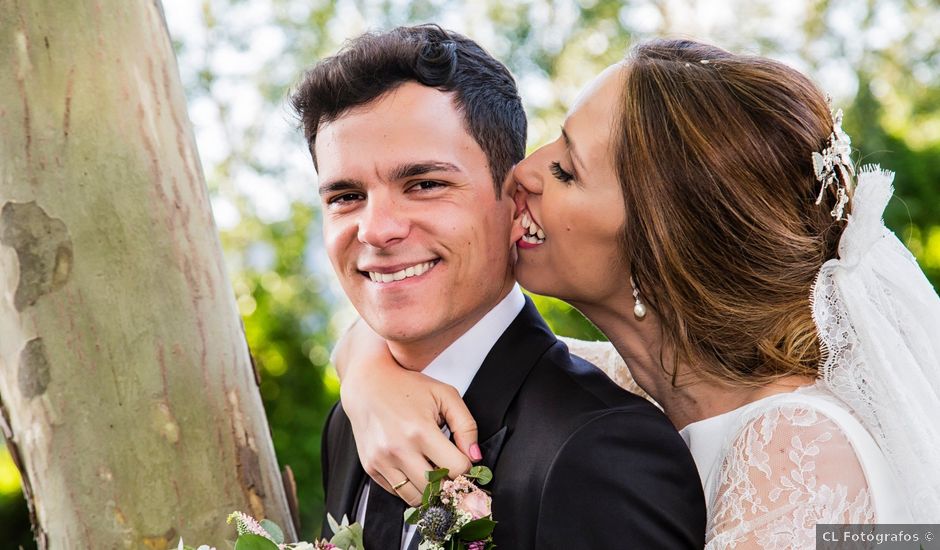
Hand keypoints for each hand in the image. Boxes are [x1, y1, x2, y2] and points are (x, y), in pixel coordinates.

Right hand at [334, 319, 481, 505]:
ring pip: (416, 498)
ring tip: (433, 471)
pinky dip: (410, 487)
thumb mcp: (444, 395)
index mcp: (420, 431)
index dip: (466, 467)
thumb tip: (474, 456)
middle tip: (450, 470)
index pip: (456, 469)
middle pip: (437, 488)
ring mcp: (382, 461)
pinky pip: (397, 493)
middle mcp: (399, 450)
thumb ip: (466, 426)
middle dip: (449, 482)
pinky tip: (414, 468)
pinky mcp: (371, 467)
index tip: (463, 460)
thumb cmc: (407, 387)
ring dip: (430, 490)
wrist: (367, 384)